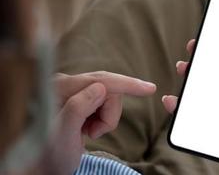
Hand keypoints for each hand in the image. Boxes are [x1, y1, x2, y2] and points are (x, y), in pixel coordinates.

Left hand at [41, 71, 155, 174]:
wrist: (40, 167)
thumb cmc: (47, 155)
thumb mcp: (62, 136)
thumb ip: (77, 108)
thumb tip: (100, 88)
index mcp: (58, 89)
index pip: (101, 81)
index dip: (127, 84)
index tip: (150, 88)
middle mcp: (64, 84)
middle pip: (108, 89)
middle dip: (110, 113)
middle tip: (94, 134)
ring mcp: (71, 90)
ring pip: (108, 96)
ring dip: (106, 118)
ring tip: (88, 133)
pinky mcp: (77, 97)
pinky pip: (104, 102)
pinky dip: (102, 119)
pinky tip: (86, 129)